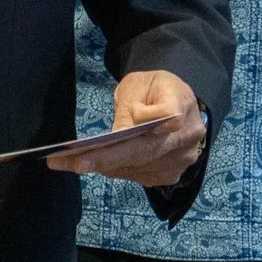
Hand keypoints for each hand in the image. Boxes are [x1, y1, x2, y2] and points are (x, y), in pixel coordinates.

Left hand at [47, 69, 205, 187]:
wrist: (173, 101)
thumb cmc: (151, 89)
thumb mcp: (137, 85)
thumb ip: (129, 108)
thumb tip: (119, 136)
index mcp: (182, 102)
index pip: (165, 117)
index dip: (138, 127)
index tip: (110, 136)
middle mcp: (188, 135)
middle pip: (148, 151)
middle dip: (110, 158)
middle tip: (76, 163)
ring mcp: (183, 158)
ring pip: (142, 167)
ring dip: (108, 167)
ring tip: (74, 163)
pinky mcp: (172, 173)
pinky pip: (141, 176)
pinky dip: (118, 171)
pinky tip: (97, 165)